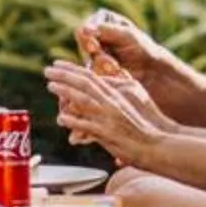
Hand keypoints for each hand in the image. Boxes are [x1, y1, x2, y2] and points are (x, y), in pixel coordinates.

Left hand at [46, 61, 162, 163]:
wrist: (158, 143)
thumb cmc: (148, 121)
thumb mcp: (135, 96)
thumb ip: (117, 86)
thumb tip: (101, 79)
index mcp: (116, 93)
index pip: (90, 76)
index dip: (72, 69)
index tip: (57, 64)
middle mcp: (112, 102)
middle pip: (84, 84)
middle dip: (64, 75)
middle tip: (48, 70)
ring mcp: (109, 118)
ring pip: (84, 101)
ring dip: (65, 92)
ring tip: (50, 85)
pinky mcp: (108, 134)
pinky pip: (87, 126)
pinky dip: (74, 122)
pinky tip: (61, 119)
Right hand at [80, 9, 172, 82]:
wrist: (154, 70)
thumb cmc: (143, 47)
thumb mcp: (127, 36)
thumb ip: (106, 31)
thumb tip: (84, 28)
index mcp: (100, 24)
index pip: (84, 30)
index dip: (86, 39)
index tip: (93, 46)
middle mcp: (95, 40)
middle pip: (84, 48)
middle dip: (99, 56)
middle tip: (112, 64)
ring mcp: (95, 57)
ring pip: (90, 63)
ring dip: (104, 68)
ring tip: (119, 70)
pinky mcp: (99, 73)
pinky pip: (96, 75)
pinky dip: (109, 77)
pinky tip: (122, 76)